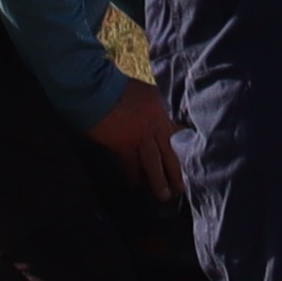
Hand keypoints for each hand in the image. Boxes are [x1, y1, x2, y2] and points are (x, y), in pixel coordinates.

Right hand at [87, 80, 183, 203]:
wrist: (93, 88)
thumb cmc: (114, 85)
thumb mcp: (142, 91)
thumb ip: (151, 106)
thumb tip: (157, 120)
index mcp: (159, 111)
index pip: (176, 133)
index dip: (182, 149)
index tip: (188, 162)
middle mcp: (153, 126)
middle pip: (168, 152)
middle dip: (174, 171)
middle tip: (180, 188)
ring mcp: (138, 136)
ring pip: (152, 163)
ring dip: (157, 180)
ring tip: (163, 195)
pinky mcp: (121, 145)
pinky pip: (130, 164)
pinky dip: (133, 174)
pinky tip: (136, 183)